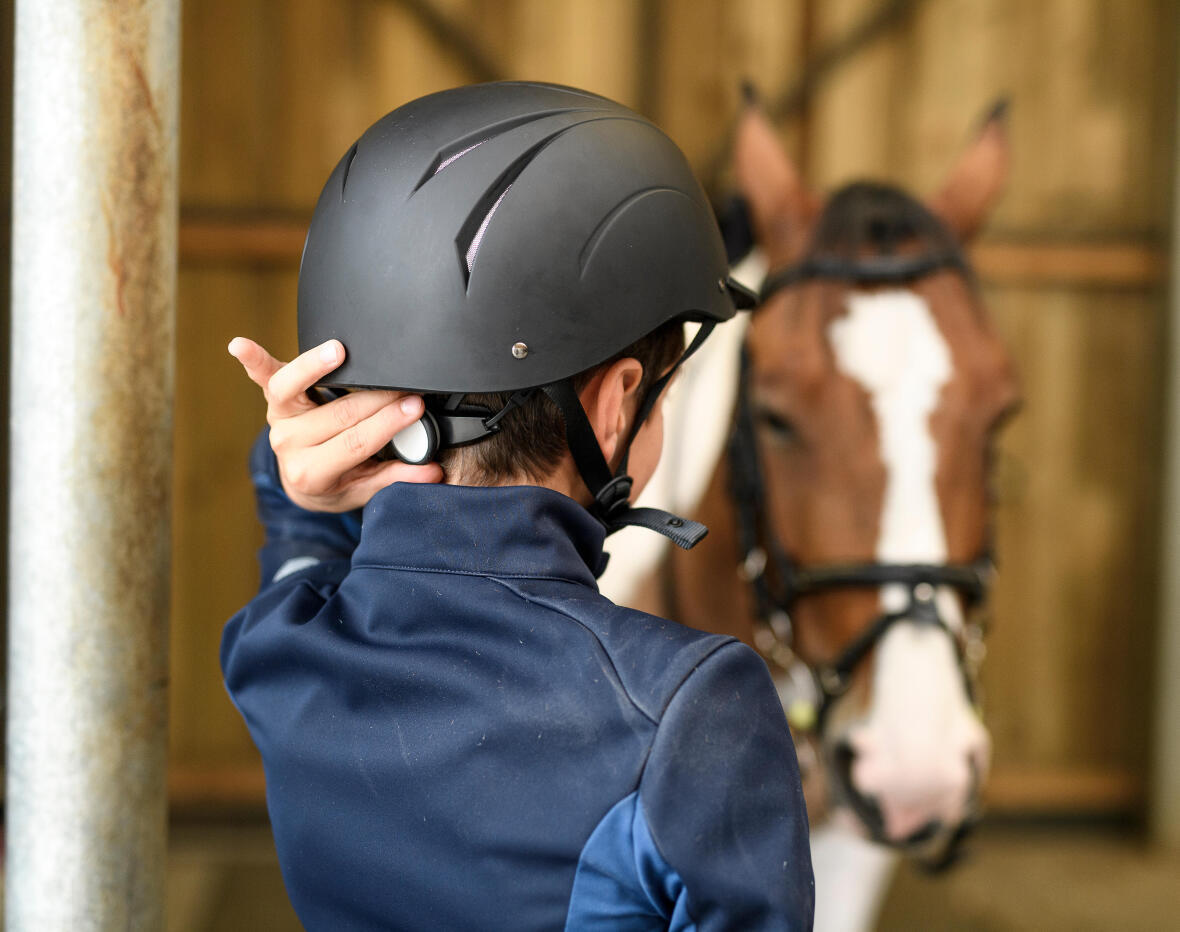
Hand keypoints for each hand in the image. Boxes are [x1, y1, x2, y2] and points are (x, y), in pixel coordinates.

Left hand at [228, 337, 442, 511]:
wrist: (305, 483)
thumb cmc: (339, 483)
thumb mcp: (366, 489)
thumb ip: (396, 477)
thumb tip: (432, 471)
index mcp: (313, 473)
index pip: (355, 442)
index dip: (386, 424)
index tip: (415, 408)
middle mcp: (290, 446)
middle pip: (336, 414)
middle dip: (376, 398)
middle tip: (407, 386)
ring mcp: (280, 421)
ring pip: (291, 389)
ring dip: (315, 366)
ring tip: (340, 351)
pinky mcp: (274, 400)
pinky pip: (262, 378)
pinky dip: (251, 360)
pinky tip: (240, 345)